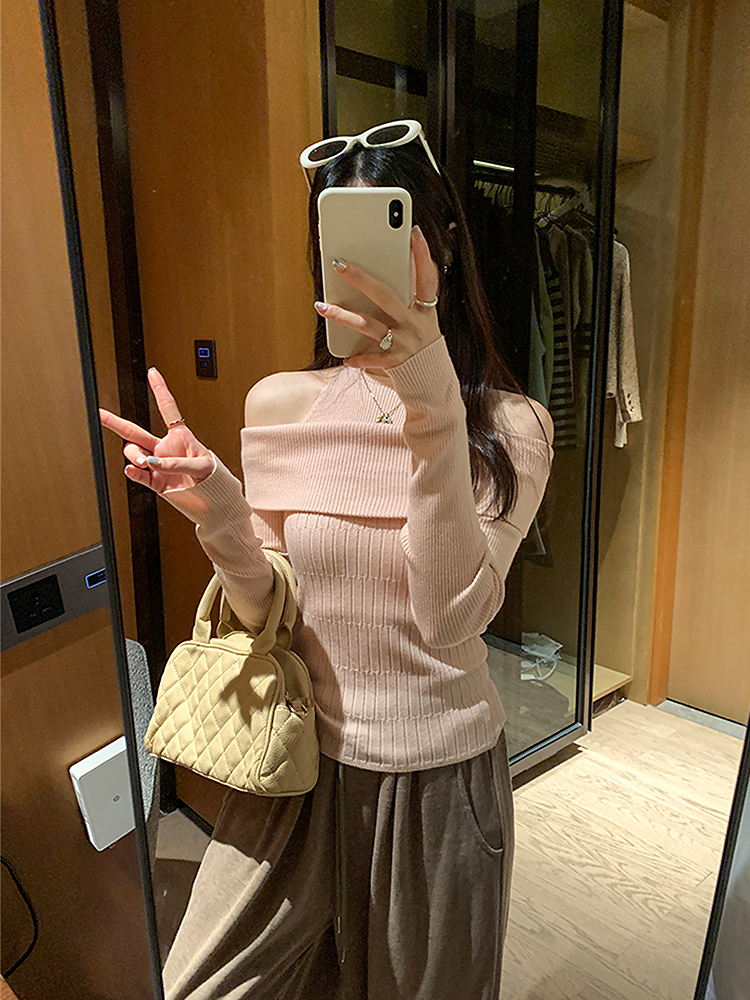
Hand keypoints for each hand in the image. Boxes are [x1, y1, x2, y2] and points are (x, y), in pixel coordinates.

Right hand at [99, 368, 214, 492]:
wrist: (212, 498)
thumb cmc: (212, 476)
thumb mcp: (201, 465)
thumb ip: (177, 463)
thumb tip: (154, 463)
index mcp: (179, 436)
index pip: (167, 408)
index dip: (160, 390)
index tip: (153, 372)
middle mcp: (163, 448)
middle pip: (135, 431)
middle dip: (115, 422)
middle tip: (100, 413)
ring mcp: (157, 464)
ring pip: (134, 453)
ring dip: (134, 455)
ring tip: (144, 462)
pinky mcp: (155, 482)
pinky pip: (138, 475)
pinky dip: (133, 472)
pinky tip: (132, 470)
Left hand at [314, 225, 441, 370]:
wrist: (434, 388)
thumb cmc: (421, 351)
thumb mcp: (420, 324)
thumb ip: (405, 303)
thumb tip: (372, 280)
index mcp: (426, 311)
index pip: (427, 278)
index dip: (422, 255)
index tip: (413, 231)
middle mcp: (417, 324)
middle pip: (386, 295)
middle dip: (360, 278)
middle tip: (338, 263)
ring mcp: (406, 344)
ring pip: (369, 325)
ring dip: (343, 316)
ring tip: (322, 306)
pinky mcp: (397, 364)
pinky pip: (372, 358)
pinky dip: (359, 359)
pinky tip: (347, 360)